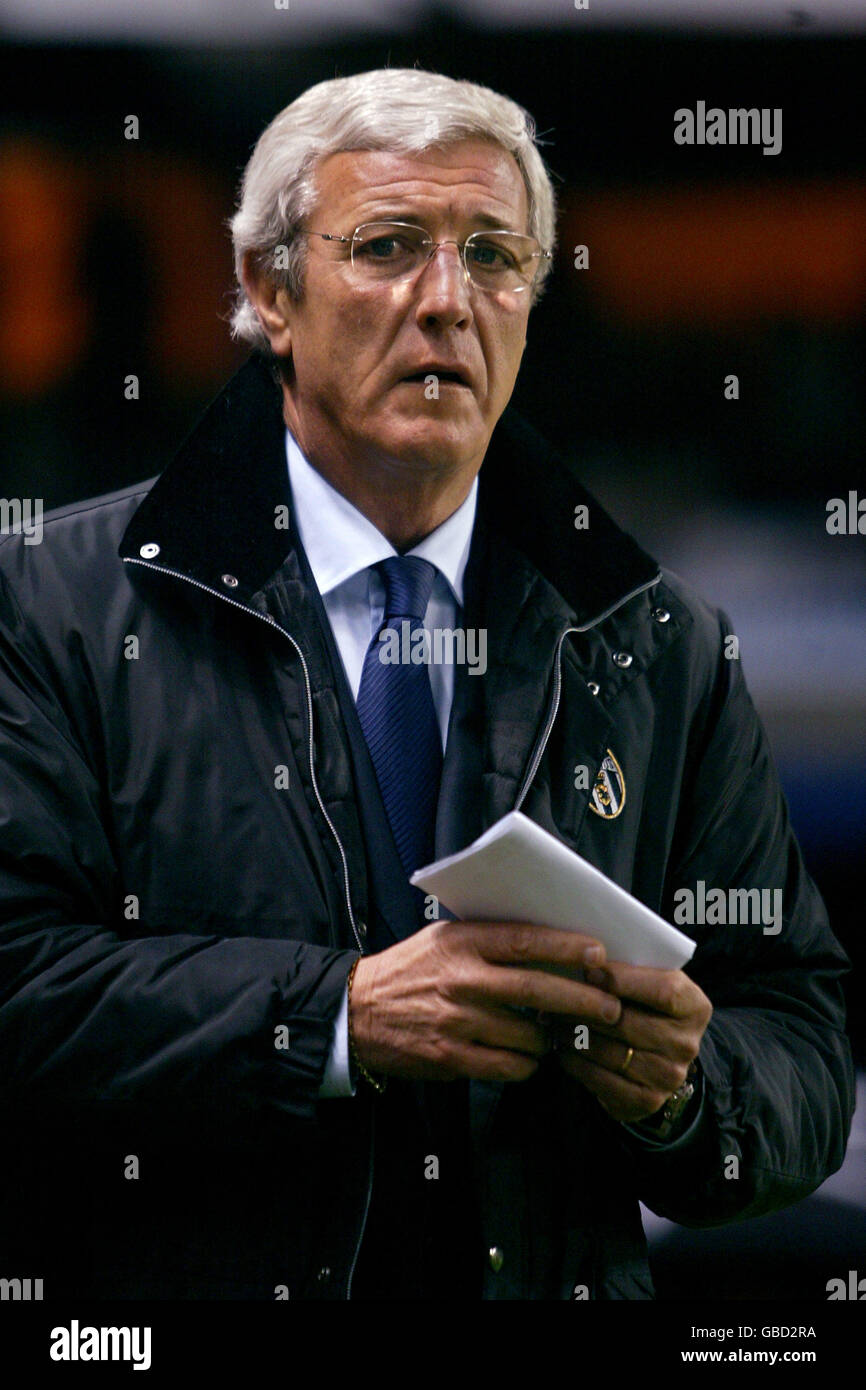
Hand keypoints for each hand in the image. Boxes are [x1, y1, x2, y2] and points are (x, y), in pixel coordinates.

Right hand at [349, 921, 620, 1082]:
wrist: (358, 1010)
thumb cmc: (409, 969)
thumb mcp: (443, 938)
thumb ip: (487, 938)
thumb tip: (546, 941)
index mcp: (462, 943)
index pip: (525, 941)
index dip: (566, 947)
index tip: (598, 953)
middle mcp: (462, 980)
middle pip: (538, 990)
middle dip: (583, 1000)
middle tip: (610, 1007)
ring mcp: (458, 1021)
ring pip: (529, 1034)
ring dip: (553, 1038)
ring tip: (560, 1035)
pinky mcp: (452, 1057)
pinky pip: (509, 1066)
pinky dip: (528, 1064)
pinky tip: (529, 1056)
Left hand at [549, 961, 711, 1124]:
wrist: (656, 1056)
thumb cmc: (645, 1005)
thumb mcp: (650, 981)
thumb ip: (630, 968)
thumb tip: (585, 959)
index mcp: (694, 1007)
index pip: (664, 990)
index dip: (623, 979)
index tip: (589, 969)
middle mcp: (686, 1045)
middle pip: (627, 1022)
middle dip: (585, 1007)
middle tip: (553, 994)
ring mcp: (668, 1077)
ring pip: (609, 1051)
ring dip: (573, 1034)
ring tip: (551, 1018)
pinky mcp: (645, 1101)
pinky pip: (600, 1079)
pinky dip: (574, 1061)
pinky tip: (560, 1046)